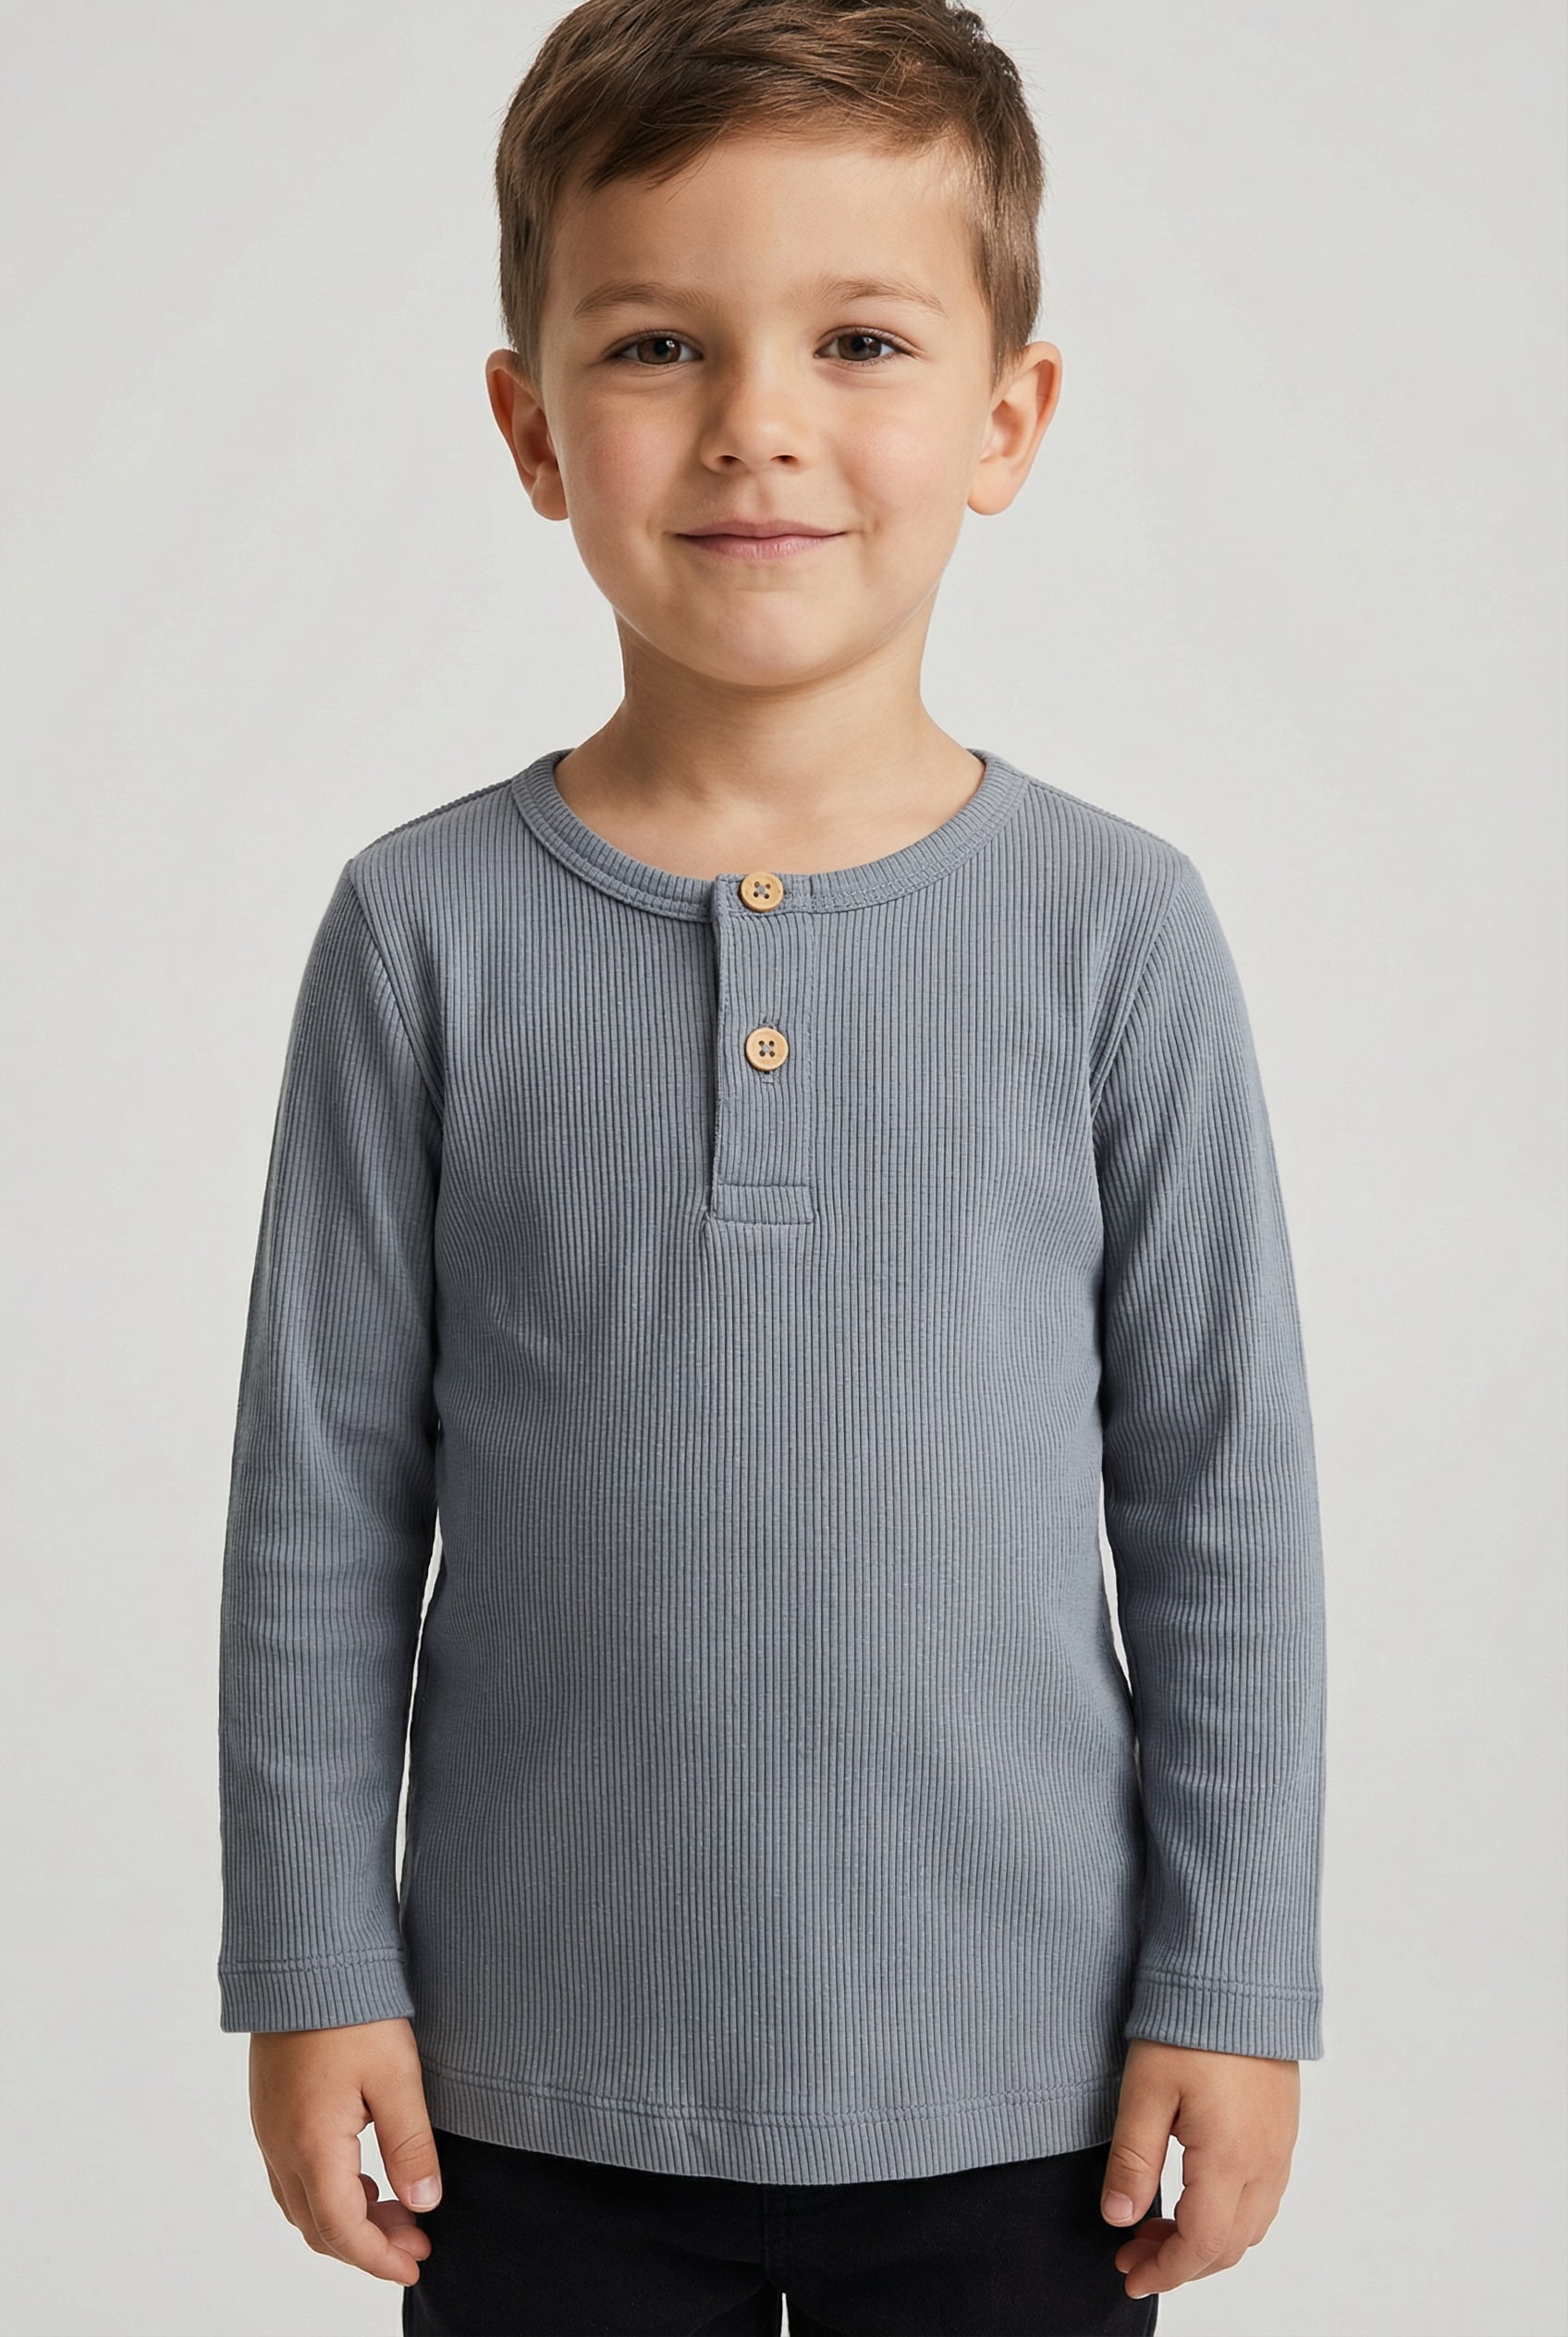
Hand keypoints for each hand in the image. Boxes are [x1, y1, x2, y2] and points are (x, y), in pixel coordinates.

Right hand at [247, 2017, 441, 2287]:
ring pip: (301, 2205)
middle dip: (368, 2246)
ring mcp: (269, 2130)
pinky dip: (327, 2194)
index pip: (343, 2230)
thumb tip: (424, 2204)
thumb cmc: (352, 2010)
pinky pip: (292, 2177)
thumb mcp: (396, 2076)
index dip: (380, 2258)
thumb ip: (410, 2145)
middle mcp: (281, 2146)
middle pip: (318, 2228)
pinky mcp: (270, 2111)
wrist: (303, 1958)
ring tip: (397, 2211)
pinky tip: (363, 2177)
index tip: (416, 2263)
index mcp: (312, 2145)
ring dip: (347, 2222)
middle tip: (417, 2240)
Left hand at [1100, 2038, 1299, 2300]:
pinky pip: (1264, 2197)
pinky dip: (1230, 2217)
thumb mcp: (1145, 2089)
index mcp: (1230, 2158)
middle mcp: (1265, 2161)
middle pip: (1230, 2245)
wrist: (1240, 1972)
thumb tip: (1118, 2219)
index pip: (1202, 2244)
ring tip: (1156, 2228)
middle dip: (1180, 2262)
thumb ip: (1133, 2159)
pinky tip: (1194, 2198)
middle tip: (1131, 2253)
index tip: (1129, 2274)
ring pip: (1251, 2226)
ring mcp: (1280, 2146)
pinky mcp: (1282, 2128)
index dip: (1165, 2270)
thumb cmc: (1191, 2023)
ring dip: (1206, 2243)